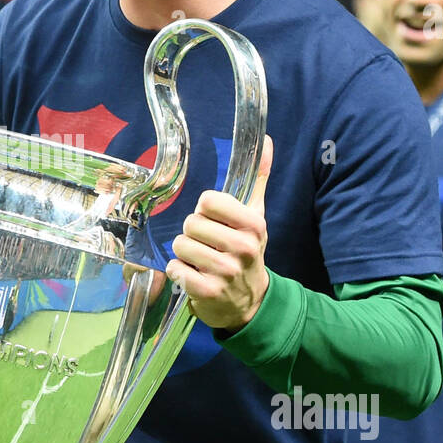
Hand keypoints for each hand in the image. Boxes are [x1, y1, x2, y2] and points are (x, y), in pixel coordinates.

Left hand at [165, 135, 272, 331]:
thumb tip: (267, 141)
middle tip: (206, 245)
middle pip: (191, 223)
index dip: (205, 211)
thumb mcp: (255, 217)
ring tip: (200, 261)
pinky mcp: (208, 292)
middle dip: (192, 233)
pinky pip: (175, 269)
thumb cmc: (246, 252)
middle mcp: (243, 247)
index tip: (215, 222)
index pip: (208, 201)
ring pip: (180, 245)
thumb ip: (257, 178)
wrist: (250, 301)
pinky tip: (193, 276)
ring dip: (184, 253)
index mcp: (253, 225)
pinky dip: (178, 272)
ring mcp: (226, 272)